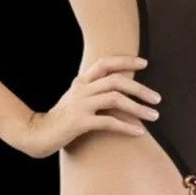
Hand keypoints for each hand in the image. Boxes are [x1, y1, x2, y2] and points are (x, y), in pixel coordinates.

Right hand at [13, 55, 161, 158]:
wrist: (37, 134)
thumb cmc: (61, 118)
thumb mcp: (76, 99)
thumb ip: (92, 91)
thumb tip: (118, 90)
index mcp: (81, 82)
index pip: (105, 64)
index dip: (126, 61)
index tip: (144, 63)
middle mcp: (82, 89)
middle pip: (116, 81)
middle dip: (140, 88)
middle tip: (157, 98)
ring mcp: (80, 105)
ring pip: (115, 99)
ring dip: (138, 107)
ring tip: (154, 115)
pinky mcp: (80, 123)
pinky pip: (108, 122)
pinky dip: (126, 126)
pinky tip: (139, 132)